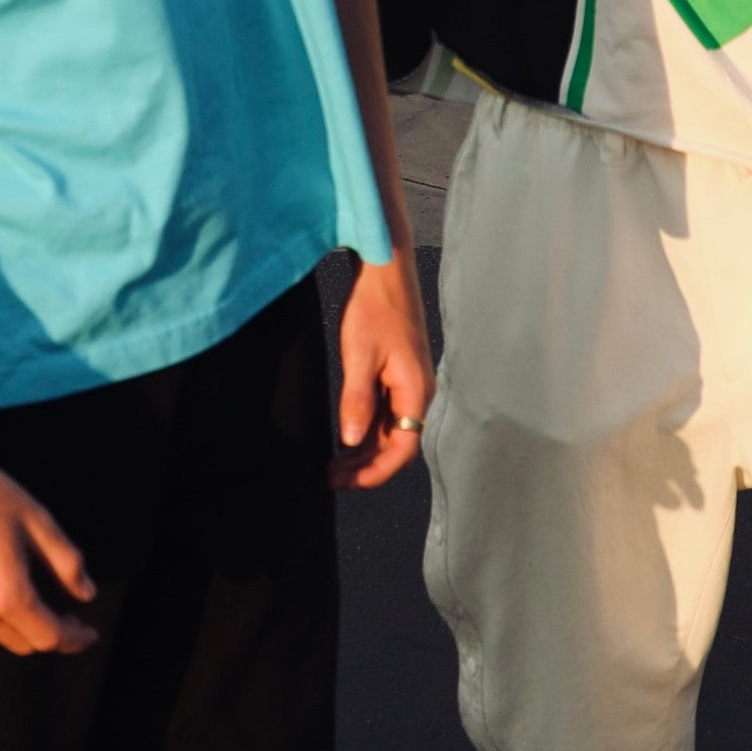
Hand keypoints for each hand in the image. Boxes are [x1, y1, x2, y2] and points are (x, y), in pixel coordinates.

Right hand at [0, 429, 99, 656]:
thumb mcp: (37, 521)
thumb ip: (66, 562)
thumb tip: (85, 591)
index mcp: (6, 595)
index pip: (49, 638)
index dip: (74, 639)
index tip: (86, 633)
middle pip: (19, 641)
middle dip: (45, 632)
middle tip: (62, 613)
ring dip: (8, 615)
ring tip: (15, 579)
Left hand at [336, 251, 432, 485]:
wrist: (384, 267)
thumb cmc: (373, 306)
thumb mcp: (359, 355)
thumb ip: (357, 400)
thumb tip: (351, 440)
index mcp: (415, 390)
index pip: (402, 448)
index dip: (375, 472)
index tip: (347, 482)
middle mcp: (418, 391)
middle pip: (398, 444)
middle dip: (366, 466)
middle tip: (333, 479)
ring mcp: (410, 383)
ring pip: (391, 431)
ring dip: (365, 450)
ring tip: (334, 465)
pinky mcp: (400, 373)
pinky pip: (388, 413)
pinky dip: (367, 429)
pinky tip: (347, 437)